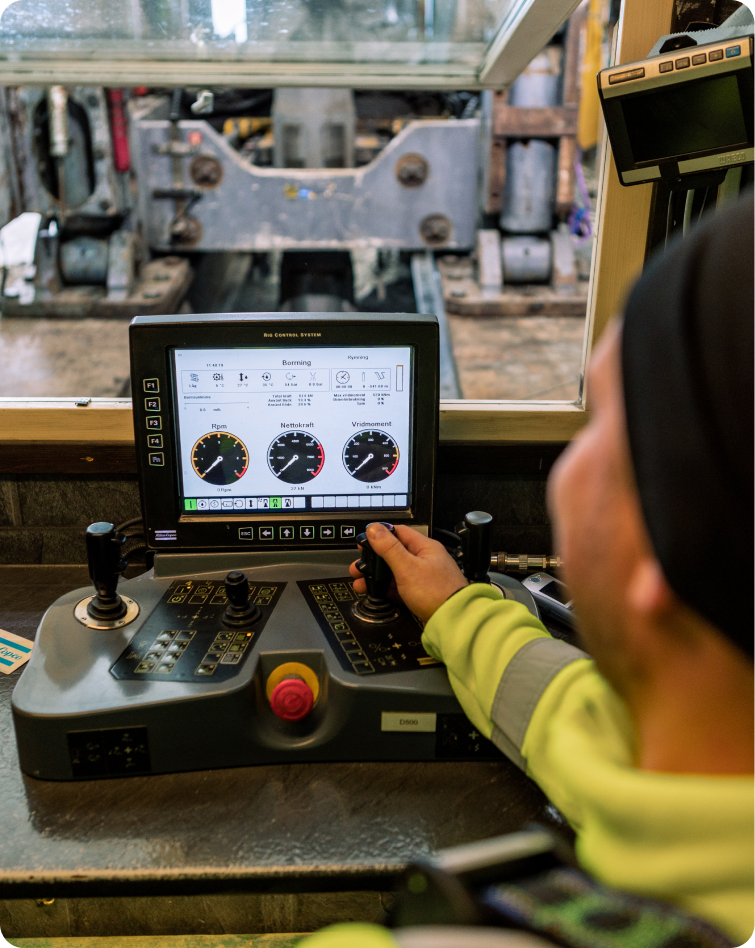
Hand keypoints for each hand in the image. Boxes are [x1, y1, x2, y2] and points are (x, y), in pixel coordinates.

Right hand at [349, 522, 467, 622]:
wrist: (454, 621)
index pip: (398, 533)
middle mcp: (424, 560)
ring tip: (360, 583)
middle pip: (393, 554)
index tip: (363, 543)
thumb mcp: (408, 567)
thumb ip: (389, 548)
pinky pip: (399, 587)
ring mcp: (423, 578)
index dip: (379, 536)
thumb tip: (374, 528)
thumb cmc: (437, 592)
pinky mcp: (421, 594)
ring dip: (376, 576)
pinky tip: (374, 593)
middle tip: (358, 567)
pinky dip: (386, 589)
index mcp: (424, 547)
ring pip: (394, 572)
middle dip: (373, 561)